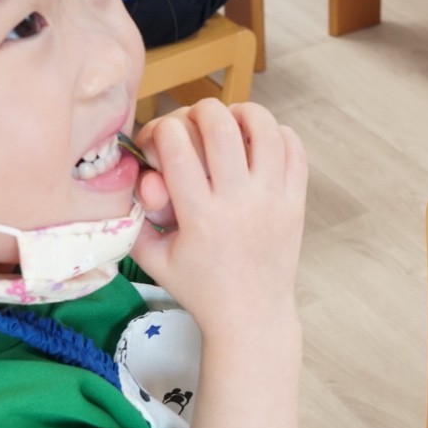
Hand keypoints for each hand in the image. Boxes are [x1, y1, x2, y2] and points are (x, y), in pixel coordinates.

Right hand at [130, 100, 307, 328]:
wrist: (251, 316)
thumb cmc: (199, 288)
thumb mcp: (153, 260)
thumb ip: (133, 218)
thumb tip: (131, 173)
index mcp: (200, 216)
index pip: (176, 145)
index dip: (160, 129)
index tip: (157, 140)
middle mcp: (239, 203)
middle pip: (221, 125)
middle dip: (199, 110)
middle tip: (193, 122)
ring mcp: (273, 201)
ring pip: (265, 129)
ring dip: (243, 113)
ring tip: (231, 121)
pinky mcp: (295, 203)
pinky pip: (295, 150)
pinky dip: (278, 133)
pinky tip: (259, 141)